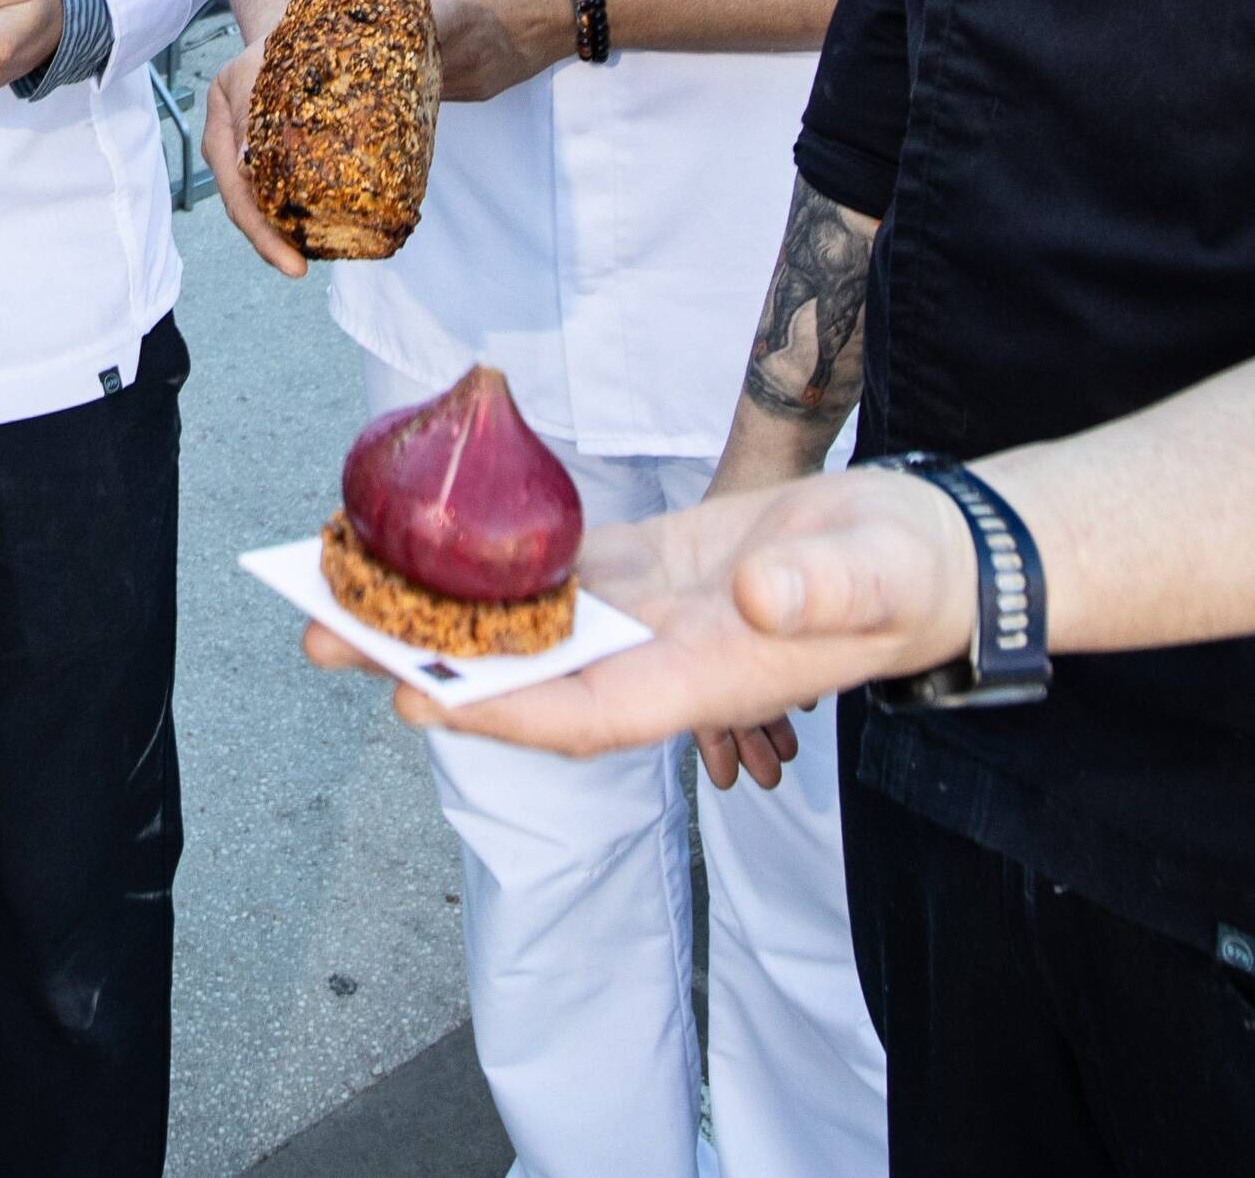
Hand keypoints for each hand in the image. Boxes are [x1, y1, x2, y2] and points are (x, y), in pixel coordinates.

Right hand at [200, 40, 302, 276]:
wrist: (286, 33)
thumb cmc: (271, 50)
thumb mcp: (253, 73)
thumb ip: (247, 114)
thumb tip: (246, 164)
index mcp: (221, 140)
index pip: (238, 198)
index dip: (262, 235)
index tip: (292, 263)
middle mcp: (234, 159)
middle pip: (248, 211)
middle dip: (272, 243)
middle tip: (301, 267)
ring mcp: (253, 161)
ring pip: (266, 207)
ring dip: (287, 233)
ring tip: (316, 256)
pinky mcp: (277, 159)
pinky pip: (286, 193)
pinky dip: (301, 213)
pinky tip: (326, 226)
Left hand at [307, 468, 973, 758]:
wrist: (932, 548)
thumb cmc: (908, 574)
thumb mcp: (876, 576)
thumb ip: (822, 594)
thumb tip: (764, 601)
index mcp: (703, 680)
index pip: (582, 712)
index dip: (498, 710)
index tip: (415, 697)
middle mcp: (658, 661)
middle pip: (524, 675)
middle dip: (424, 660)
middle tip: (321, 632)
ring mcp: (650, 618)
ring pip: (527, 625)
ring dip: (440, 612)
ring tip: (342, 588)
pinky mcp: (653, 570)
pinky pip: (561, 574)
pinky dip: (498, 562)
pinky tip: (434, 542)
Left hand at [350, 0, 577, 103]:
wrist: (570, 5)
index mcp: (448, 19)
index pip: (383, 33)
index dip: (353, 29)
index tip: (330, 20)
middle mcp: (458, 59)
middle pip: (391, 65)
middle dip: (366, 50)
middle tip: (340, 35)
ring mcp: (470, 82)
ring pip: (412, 83)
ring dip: (392, 66)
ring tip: (372, 45)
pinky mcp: (480, 92)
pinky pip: (436, 90)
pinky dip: (418, 74)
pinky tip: (410, 55)